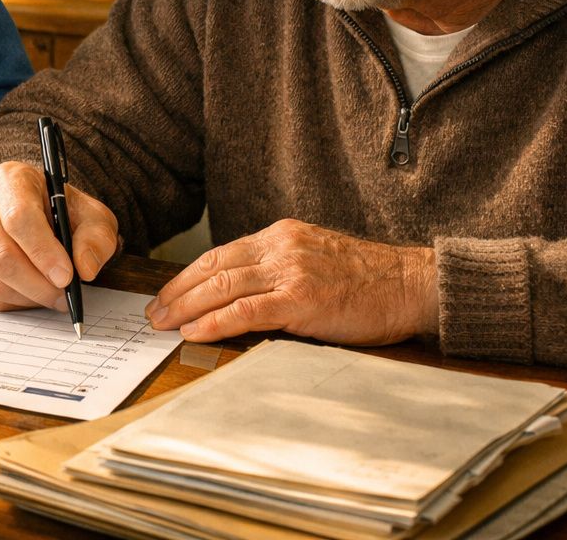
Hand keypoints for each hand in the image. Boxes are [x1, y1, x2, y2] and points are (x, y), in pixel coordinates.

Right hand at [0, 161, 120, 310]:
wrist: (24, 211)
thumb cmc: (56, 212)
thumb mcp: (88, 214)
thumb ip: (96, 237)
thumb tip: (85, 268)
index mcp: (8, 180)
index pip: (19, 218)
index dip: (43, 252)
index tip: (67, 277)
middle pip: (1, 256)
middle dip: (38, 285)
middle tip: (63, 296)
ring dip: (27, 297)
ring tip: (50, 295)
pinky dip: (11, 303)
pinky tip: (29, 292)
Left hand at [148, 219, 436, 345]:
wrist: (413, 283)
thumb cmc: (370, 279)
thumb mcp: (316, 258)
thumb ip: (279, 269)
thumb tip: (239, 293)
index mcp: (281, 235)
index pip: (221, 254)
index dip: (188, 275)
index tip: (168, 293)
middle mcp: (280, 248)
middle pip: (214, 268)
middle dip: (177, 292)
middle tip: (153, 312)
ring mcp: (291, 272)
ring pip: (223, 286)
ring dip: (186, 307)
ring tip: (164, 324)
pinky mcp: (302, 299)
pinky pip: (247, 310)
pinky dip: (216, 321)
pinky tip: (195, 331)